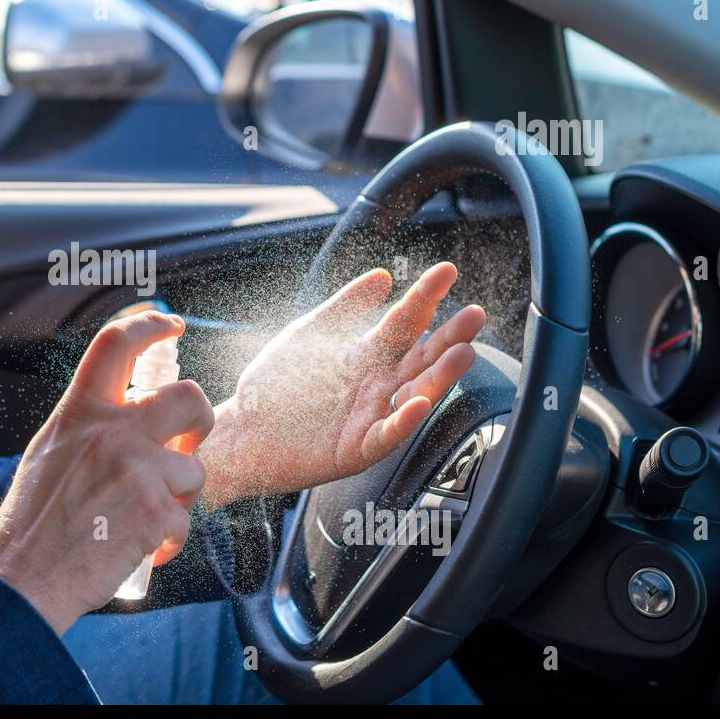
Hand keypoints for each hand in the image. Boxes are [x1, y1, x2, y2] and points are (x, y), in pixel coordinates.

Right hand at [0, 311, 214, 633]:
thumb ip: (88, 425)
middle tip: (186, 443)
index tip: (169, 326)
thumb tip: (125, 411)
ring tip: (146, 517)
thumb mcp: (49, 451)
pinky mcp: (155, 512)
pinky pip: (185, 519)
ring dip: (180, 497)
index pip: (116, 344)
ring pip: (194, 468)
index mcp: (81, 413)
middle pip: (188, 397)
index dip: (149, 326)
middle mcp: (112, 432)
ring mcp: (137, 470)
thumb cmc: (32, 523)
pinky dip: (170, 540)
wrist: (24, 577)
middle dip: (200, 421)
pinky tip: (142, 548)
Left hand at [197, 262, 485, 507]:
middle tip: (474, 316)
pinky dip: (403, 420)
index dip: (426, 296)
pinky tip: (418, 403)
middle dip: (450, 337)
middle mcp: (377, 384)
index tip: (447, 271)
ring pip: (414, 394)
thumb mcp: (310, 334)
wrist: (245, 432)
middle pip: (421, 358)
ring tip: (463, 353)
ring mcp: (371, 416)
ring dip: (440, 376)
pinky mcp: (357, 447)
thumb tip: (383, 276)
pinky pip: (386, 433)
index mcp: (367, 355)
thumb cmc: (277, 386)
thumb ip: (345, 306)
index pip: (405, 321)